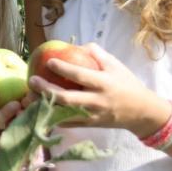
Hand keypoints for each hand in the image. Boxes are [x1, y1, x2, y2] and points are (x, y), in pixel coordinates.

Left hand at [26, 43, 170, 135]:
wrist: (142, 112)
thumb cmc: (126, 84)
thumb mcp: (115, 65)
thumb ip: (96, 53)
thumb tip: (75, 45)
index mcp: (104, 83)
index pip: (80, 75)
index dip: (63, 68)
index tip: (48, 61)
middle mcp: (96, 101)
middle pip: (67, 98)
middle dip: (46, 90)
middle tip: (32, 81)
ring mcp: (91, 115)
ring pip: (63, 113)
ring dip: (44, 105)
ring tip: (29, 96)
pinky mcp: (88, 125)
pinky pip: (66, 123)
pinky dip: (51, 117)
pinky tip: (38, 108)